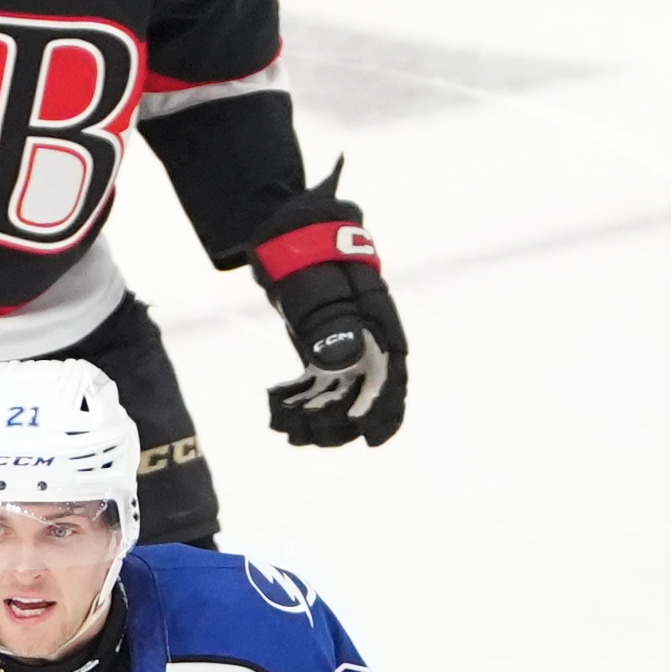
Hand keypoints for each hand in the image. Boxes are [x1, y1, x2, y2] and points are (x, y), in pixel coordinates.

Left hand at [255, 204, 407, 448]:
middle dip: (342, 421)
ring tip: (288, 430)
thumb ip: (331, 320)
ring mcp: (347, 346)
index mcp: (379, 322)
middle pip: (368, 391)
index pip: (393, 374)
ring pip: (342, 394)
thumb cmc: (308, 253)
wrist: (289, 232)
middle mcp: (369, 339)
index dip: (386, 409)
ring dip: (318, 417)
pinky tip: (277, 412)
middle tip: (312, 439)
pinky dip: (302, 402)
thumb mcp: (317, 284)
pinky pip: (319, 386)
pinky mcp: (324, 350)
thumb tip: (341, 360)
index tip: (371, 438)